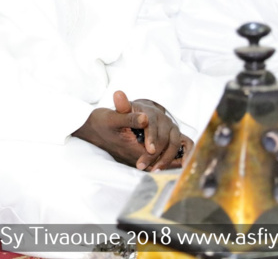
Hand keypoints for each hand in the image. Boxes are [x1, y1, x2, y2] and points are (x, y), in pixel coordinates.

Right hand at [73, 91, 189, 170]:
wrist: (88, 128)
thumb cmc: (100, 122)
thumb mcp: (113, 117)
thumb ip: (130, 117)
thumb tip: (146, 116)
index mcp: (134, 148)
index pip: (159, 153)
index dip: (172, 152)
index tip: (185, 151)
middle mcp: (136, 156)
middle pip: (161, 161)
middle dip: (175, 157)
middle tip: (190, 155)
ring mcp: (136, 156)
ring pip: (158, 162)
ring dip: (172, 159)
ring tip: (187, 157)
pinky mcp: (135, 154)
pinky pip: (154, 159)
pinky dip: (166, 157)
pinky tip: (175, 155)